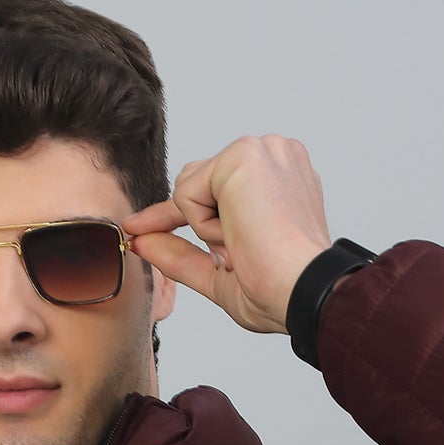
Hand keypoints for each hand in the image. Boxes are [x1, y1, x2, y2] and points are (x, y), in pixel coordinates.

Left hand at [121, 135, 332, 335]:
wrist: (304, 293)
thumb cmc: (280, 291)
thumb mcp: (220, 274)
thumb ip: (181, 255)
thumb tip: (139, 242)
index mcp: (280, 180)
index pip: (216, 188)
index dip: (182, 214)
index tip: (143, 228)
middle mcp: (275, 157)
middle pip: (197, 181)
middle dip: (198, 225)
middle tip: (239, 255)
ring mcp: (261, 151)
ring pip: (190, 188)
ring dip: (207, 231)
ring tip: (247, 245)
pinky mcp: (243, 156)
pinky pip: (187, 193)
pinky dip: (203, 226)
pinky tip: (240, 234)